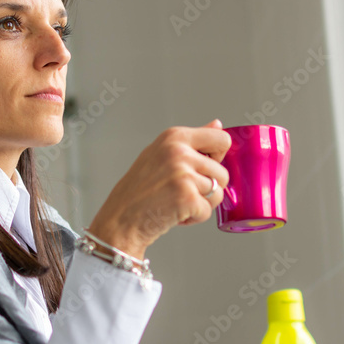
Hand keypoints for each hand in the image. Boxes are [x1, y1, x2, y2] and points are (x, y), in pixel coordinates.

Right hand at [86, 119, 231, 259]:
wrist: (120, 219)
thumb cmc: (139, 190)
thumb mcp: (162, 154)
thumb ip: (193, 141)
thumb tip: (217, 124)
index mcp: (175, 136)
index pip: (222, 139)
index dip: (218, 158)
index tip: (201, 168)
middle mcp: (179, 151)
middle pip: (223, 173)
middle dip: (207, 189)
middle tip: (181, 191)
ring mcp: (183, 174)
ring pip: (218, 193)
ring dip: (201, 204)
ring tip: (176, 202)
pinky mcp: (187, 197)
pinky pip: (207, 211)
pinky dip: (193, 218)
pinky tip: (174, 213)